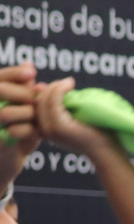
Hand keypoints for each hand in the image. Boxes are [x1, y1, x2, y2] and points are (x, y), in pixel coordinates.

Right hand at [0, 63, 40, 185]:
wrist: (8, 158)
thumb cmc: (17, 128)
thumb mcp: (22, 106)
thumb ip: (24, 88)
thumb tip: (30, 65)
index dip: (14, 72)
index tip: (32, 71)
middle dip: (22, 92)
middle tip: (36, 98)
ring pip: (5, 112)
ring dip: (27, 114)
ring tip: (37, 117)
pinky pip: (13, 133)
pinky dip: (29, 131)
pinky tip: (38, 131)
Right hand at [32, 78, 113, 158]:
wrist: (108, 150)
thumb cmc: (95, 131)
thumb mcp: (71, 116)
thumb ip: (57, 104)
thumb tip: (40, 85)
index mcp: (44, 128)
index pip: (36, 103)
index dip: (45, 90)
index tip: (60, 83)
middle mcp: (43, 130)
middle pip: (37, 100)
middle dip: (51, 87)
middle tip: (67, 82)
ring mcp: (50, 130)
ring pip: (44, 99)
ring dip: (56, 87)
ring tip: (70, 83)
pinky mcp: (59, 127)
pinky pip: (53, 101)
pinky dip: (60, 89)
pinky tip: (70, 85)